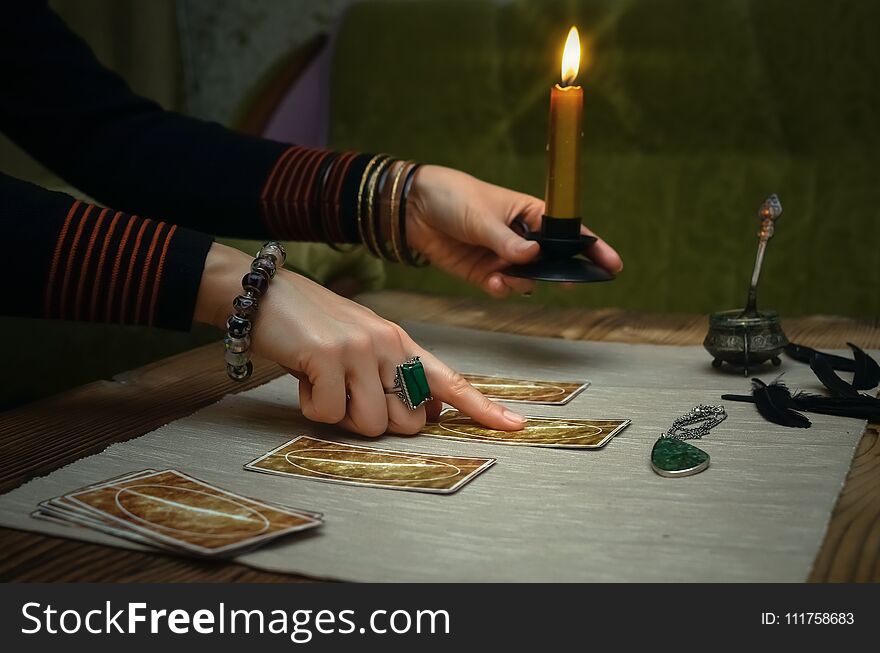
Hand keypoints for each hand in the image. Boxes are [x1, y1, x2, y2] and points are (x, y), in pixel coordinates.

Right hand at [194, 243, 525, 435]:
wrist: (265, 294)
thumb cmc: (313, 325)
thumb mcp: (363, 343)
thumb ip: (394, 374)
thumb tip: (424, 415)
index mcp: (401, 341)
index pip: (450, 381)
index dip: (482, 407)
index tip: (514, 426)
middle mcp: (389, 345)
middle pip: (407, 422)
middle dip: (377, 421)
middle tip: (348, 394)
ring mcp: (360, 350)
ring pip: (370, 423)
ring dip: (342, 416)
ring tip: (323, 383)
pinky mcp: (329, 357)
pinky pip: (330, 414)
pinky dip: (313, 407)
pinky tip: (304, 379)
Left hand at [406, 165, 622, 296]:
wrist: (412, 209)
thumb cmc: (452, 197)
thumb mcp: (482, 216)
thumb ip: (507, 241)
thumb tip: (534, 256)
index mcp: (529, 213)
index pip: (568, 231)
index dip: (591, 247)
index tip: (611, 265)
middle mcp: (522, 238)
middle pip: (552, 262)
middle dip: (556, 275)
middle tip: (560, 282)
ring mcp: (504, 257)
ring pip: (527, 280)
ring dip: (521, 282)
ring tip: (503, 275)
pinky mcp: (484, 273)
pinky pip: (502, 288)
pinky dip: (500, 288)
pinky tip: (490, 280)